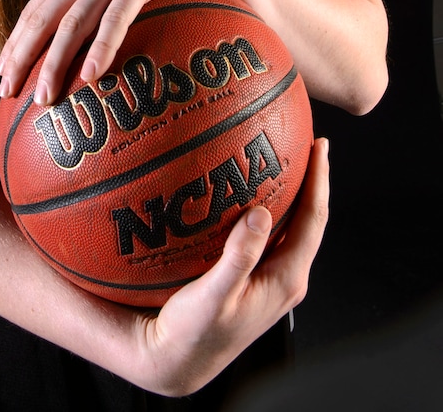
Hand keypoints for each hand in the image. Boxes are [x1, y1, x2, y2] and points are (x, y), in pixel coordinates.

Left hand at [0, 0, 222, 103]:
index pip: (33, 10)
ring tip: (45, 96)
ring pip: (73, 23)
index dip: (15, 43)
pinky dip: (101, 48)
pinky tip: (91, 75)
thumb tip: (71, 38)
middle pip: (43, 19)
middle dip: (22, 58)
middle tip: (8, 93)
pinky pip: (116, 19)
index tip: (2, 74)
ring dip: (55, 63)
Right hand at [136, 137, 329, 396]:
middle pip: (309, 219)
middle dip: (312, 180)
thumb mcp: (214, 296)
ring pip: (290, 226)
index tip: (319, 146)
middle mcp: (285, 277)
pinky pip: (269, 234)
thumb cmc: (194, 333)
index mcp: (285, 280)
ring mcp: (270, 278)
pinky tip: (245, 189)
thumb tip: (261, 215)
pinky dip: (266, 206)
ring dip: (291, 192)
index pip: (313, 221)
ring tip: (281, 157)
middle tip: (306, 141)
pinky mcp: (253, 277)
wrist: (178, 359)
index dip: (320, 181)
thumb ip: (239, 257)